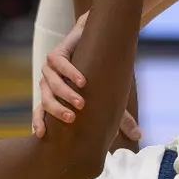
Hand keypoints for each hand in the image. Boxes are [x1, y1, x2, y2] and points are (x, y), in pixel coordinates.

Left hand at [30, 13, 139, 145]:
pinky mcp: (57, 54)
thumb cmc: (103, 76)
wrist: (100, 42)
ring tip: (81, 103)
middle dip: (57, 111)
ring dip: (66, 94)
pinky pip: (59, 63)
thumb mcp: (111, 99)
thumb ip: (121, 118)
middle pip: (46, 100)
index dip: (38, 122)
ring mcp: (50, 69)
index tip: (41, 134)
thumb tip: (139, 135)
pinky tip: (82, 81)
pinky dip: (70, 73)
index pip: (41, 112)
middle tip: (72, 118)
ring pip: (52, 84)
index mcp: (54, 97)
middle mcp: (48, 84)